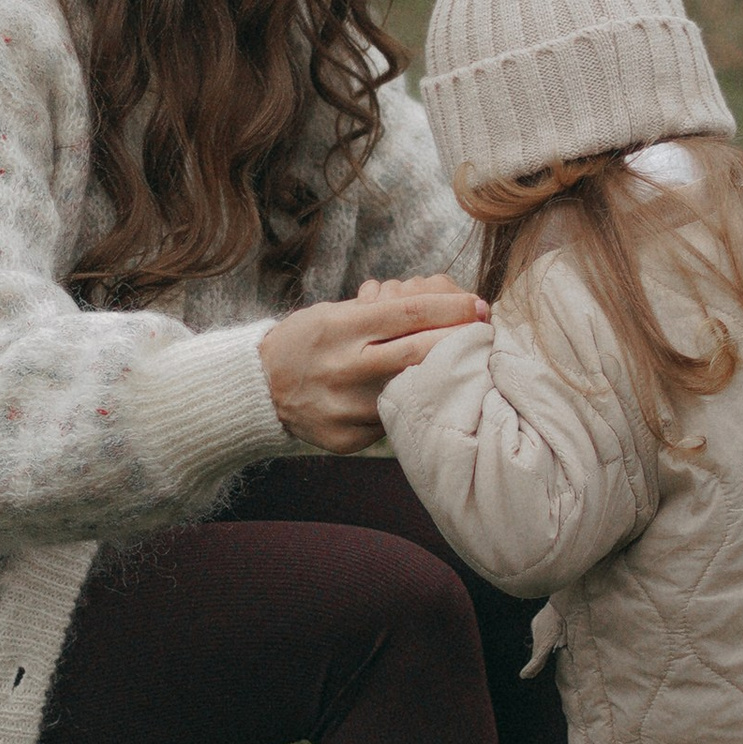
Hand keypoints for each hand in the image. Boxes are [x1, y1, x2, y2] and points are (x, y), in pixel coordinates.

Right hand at [260, 275, 487, 452]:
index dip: (450, 308)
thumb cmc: (304, 341)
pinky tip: (419, 401)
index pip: (408, 312)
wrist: (257, 389)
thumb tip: (441, 307)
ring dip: (441, 378)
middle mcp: (343, 367)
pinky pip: (390, 421)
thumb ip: (378, 314)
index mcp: (339, 328)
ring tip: (464, 366)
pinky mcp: (346, 438)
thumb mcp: (331, 314)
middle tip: (485, 329)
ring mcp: (345, 407)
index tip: (478, 304)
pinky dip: (407, 408)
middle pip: (417, 351)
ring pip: (410, 391)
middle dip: (459, 338)